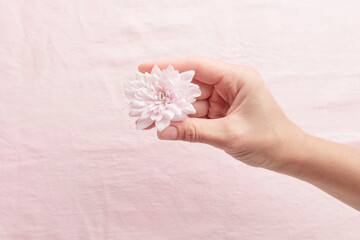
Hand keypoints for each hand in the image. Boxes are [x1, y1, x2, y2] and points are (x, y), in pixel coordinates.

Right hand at [138, 57, 304, 170]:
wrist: (287, 155)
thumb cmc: (268, 140)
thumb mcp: (229, 135)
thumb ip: (194, 132)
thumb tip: (162, 131)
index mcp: (237, 78)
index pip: (197, 66)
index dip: (169, 67)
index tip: (145, 69)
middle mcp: (229, 84)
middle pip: (191, 84)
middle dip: (167, 94)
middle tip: (143, 100)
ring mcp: (224, 98)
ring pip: (191, 101)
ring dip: (173, 110)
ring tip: (149, 118)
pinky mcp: (221, 112)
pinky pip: (197, 113)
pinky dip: (182, 120)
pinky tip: (166, 125)